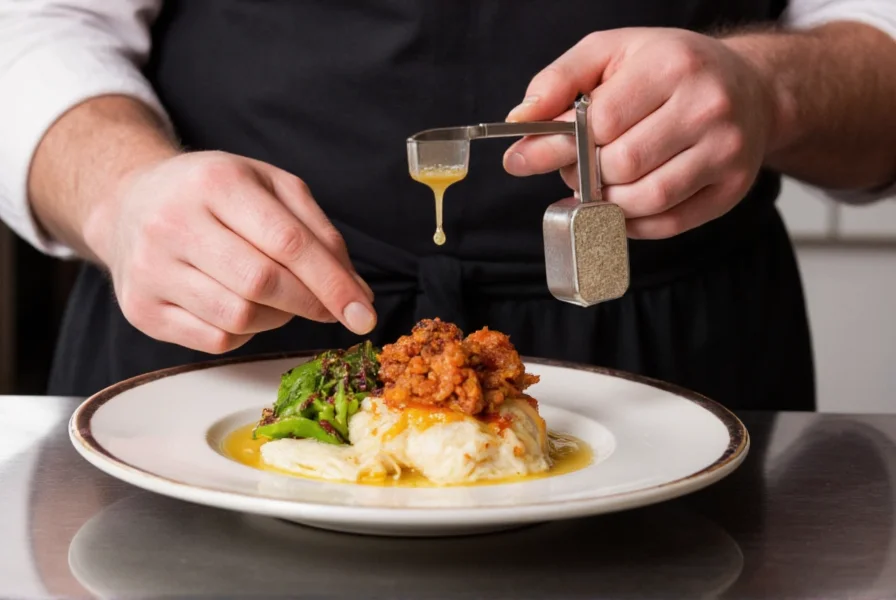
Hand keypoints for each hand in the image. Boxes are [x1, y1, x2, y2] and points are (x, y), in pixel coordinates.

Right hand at [82, 151, 375, 353]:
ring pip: (239, 317)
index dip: (333, 284)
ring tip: (280, 297)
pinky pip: (215, 340)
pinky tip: (242, 305)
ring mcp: (150, 269)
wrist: (130, 203)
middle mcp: (173, 223)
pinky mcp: (141, 309)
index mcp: (215, 183)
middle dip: (310, 303)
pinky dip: (245, 332)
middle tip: (331, 308)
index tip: (364, 313)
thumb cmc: (215, 195)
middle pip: (262, 284)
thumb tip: (358, 295)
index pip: (287, 243)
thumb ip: (319, 235)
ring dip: (278, 317)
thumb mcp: (271, 188)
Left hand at [503, 28, 775, 238]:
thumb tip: (519, 121)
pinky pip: (668, 224)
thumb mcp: (611, 52)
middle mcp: (707, 107)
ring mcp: (726, 152)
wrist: (749, 87)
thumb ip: (559, 80)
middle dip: (585, 174)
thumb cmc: (668, 69)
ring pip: (645, 200)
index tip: (542, 149)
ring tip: (600, 184)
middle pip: (621, 165)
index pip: (601, 122)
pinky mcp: (732, 190)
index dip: (563, 144)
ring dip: (607, 202)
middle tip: (578, 166)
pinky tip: (623, 203)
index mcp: (672, 66)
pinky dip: (633, 223)